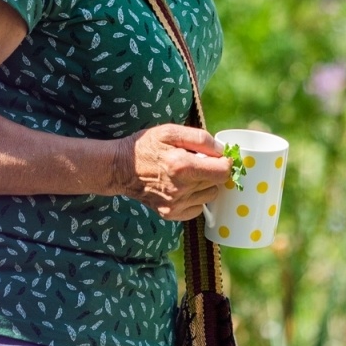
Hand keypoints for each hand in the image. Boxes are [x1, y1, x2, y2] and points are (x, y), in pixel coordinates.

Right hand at [114, 124, 234, 220]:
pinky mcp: (171, 214)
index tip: (217, 157)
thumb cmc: (146, 146)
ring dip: (204, 185)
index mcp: (182, 166)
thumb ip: (200, 138)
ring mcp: (175, 204)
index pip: (223, 172)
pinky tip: (182, 187)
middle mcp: (181, 189)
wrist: (120, 168)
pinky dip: (195, 198)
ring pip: (209, 196)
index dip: (224, 162)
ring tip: (188, 174)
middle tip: (197, 162)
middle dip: (212, 171)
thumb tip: (221, 151)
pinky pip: (197, 208)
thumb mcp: (170, 131)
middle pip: (217, 183)